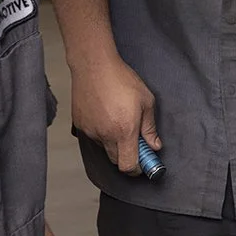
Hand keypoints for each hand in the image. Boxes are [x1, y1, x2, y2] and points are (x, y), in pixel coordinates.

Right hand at [72, 54, 158, 176]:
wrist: (94, 65)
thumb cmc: (122, 79)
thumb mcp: (146, 101)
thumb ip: (150, 127)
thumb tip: (155, 145)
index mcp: (124, 131)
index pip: (128, 166)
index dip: (137, 169)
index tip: (142, 164)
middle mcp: (105, 135)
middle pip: (116, 161)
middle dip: (127, 156)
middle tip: (134, 141)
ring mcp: (90, 131)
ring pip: (104, 148)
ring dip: (113, 142)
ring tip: (118, 119)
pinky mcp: (80, 125)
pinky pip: (93, 136)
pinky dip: (101, 132)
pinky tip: (106, 114)